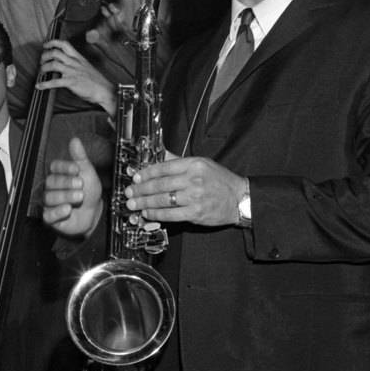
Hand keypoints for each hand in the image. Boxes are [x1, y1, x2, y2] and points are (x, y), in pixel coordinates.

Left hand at [36, 39, 115, 115]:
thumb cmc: (95, 80)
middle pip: (56, 52)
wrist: (104, 90)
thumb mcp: (85, 66)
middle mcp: (74, 62)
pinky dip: (44, 84)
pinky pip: (55, 82)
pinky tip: (39, 85)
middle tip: (42, 61)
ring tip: (41, 72)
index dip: (53, 42)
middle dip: (45, 56)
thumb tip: (62, 62)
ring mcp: (73, 72)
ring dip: (44, 68)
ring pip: (54, 64)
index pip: (64, 44)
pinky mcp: (72, 82)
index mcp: (78, 57)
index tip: (45, 45)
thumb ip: (75, 63)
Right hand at [42, 137, 103, 237]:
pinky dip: (58, 212)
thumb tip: (75, 141)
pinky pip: (48, 215)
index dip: (65, 167)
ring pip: (49, 198)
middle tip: (80, 185)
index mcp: (59, 174)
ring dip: (65, 196)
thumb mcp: (87, 172)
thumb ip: (80, 157)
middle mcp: (52, 188)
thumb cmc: (88, 192)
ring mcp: (50, 203)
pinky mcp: (51, 217)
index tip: (76, 169)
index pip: (54, 167)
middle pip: (51, 182)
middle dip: (66, 183)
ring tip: (79, 197)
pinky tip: (68, 209)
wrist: (94, 212)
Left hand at [125, 156, 246, 227]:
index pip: (163, 167)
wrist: (240, 198)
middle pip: (160, 184)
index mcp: (194, 164)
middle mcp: (193, 180)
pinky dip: (156, 214)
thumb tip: (158, 156)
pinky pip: (170, 214)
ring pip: (162, 200)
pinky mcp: (195, 213)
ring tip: (133, 204)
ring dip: (144, 203)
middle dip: (140, 189)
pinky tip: (147, 213)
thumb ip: (178, 162)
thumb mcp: (202, 164)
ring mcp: (194, 197)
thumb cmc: (220, 180)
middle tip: (129, 192)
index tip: (135, 177)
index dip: (146, 173)